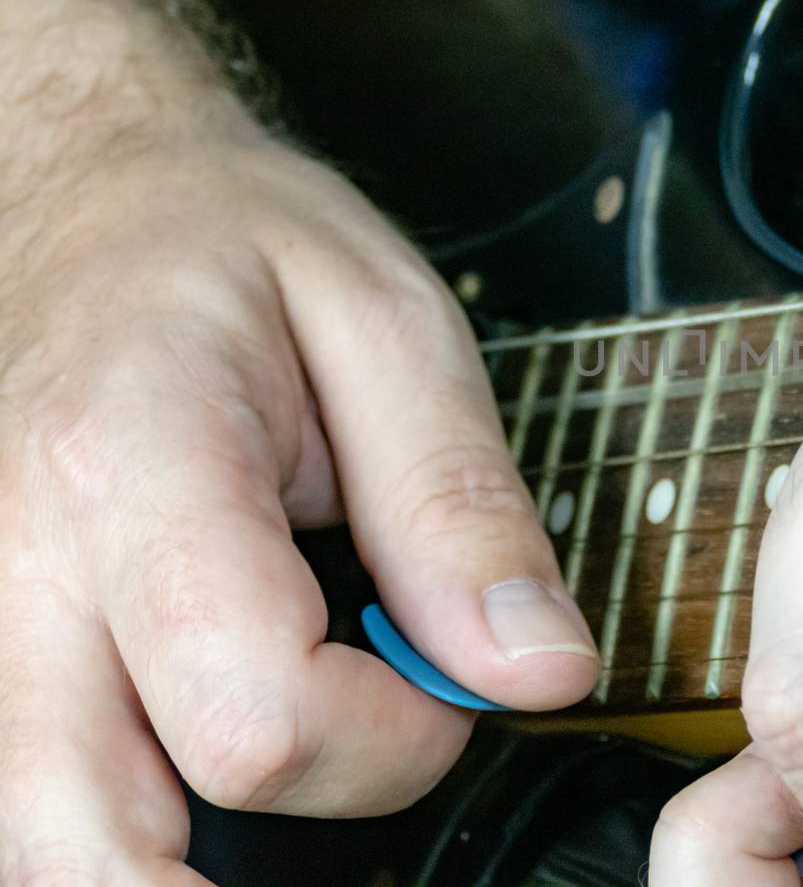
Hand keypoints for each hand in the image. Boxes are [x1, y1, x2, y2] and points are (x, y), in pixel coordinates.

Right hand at [0, 123, 595, 882]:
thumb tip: (538, 673)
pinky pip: (18, 805)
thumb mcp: (394, 327)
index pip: (256, 720)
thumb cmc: (240, 242)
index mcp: (135, 468)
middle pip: (96, 851)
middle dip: (259, 869)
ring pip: (30, 852)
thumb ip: (461, 511)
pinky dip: (112, 827)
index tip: (451, 673)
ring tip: (284, 749)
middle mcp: (10, 567)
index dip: (393, 740)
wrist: (94, 195)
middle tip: (362, 748)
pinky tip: (186, 761)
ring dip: (167, 865)